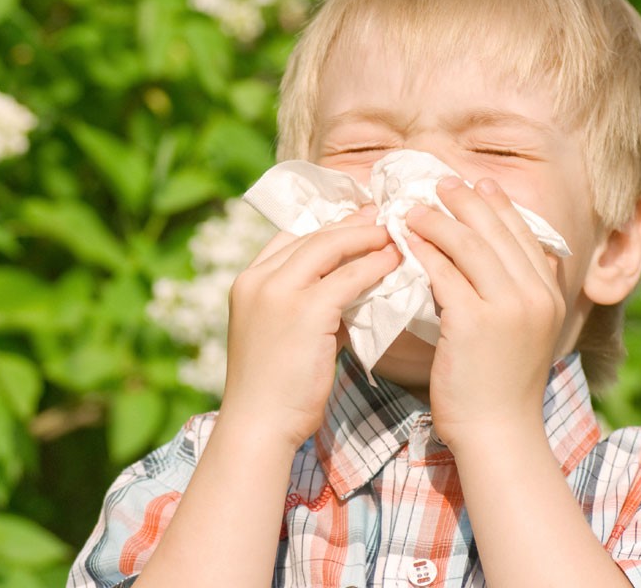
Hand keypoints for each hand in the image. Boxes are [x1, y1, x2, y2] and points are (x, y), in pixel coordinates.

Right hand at [221, 207, 401, 450]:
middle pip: (310, 236)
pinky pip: (348, 277)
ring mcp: (277, 292)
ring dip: (365, 238)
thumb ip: (308, 306)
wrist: (259, 424)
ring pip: (329, 247)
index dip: (323, 227)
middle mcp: (257, 279)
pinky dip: (374, 266)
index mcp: (246, 282)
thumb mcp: (282, 334)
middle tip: (380, 216)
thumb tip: (350, 290)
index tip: (352, 221)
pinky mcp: (304, 310)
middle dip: (349, 224)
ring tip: (393, 235)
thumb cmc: (273, 390)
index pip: (287, 238)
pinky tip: (394, 263)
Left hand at [403, 177, 565, 449]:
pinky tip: (403, 240)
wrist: (497, 432)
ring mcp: (509, 306)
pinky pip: (443, 272)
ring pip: (469, 245)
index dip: (499, 206)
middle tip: (440, 182)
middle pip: (498, 231)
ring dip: (438, 220)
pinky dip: (422, 251)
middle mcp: (536, 295)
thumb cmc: (497, 387)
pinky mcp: (475, 321)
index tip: (477, 183)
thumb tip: (485, 262)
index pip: (525, 235)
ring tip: (412, 208)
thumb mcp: (518, 334)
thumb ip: (510, 296)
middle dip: (467, 201)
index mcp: (550, 295)